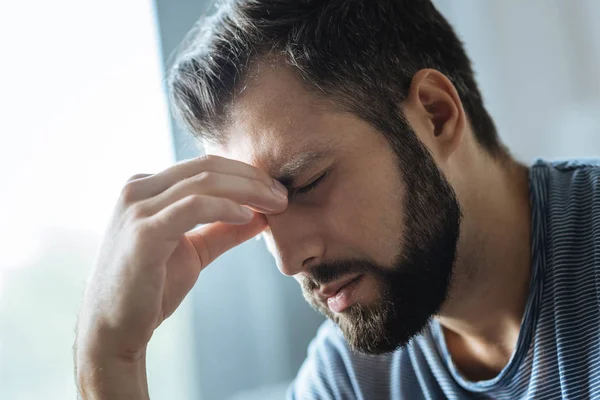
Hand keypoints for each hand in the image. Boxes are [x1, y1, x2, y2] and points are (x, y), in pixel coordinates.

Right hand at [75, 155, 287, 383]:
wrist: (114, 329)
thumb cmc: (151, 288)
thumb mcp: (194, 251)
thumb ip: (222, 230)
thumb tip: (260, 216)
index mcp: (147, 188)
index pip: (204, 166)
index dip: (244, 174)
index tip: (276, 190)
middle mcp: (137, 190)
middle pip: (207, 167)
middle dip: (251, 178)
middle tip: (283, 194)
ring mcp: (136, 208)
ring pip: (203, 182)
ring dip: (247, 189)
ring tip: (276, 204)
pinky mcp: (142, 232)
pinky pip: (192, 207)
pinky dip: (225, 207)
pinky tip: (248, 216)